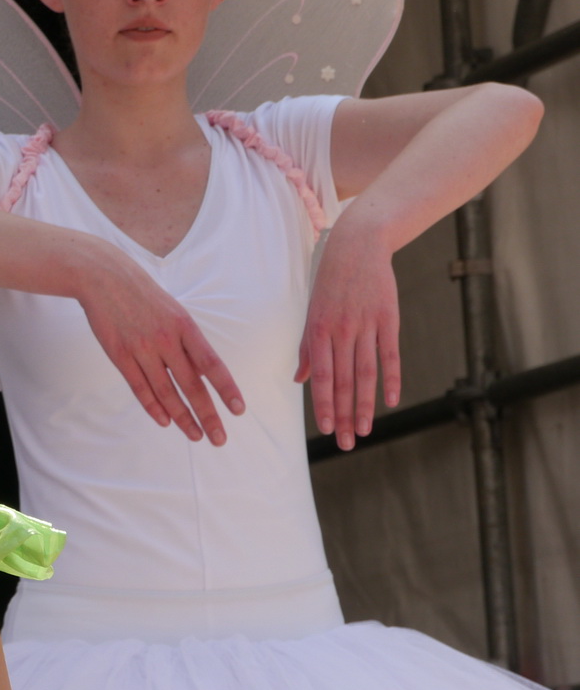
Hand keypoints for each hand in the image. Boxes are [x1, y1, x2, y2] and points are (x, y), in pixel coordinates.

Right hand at [77, 246, 245, 444]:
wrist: (105, 278)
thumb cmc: (144, 295)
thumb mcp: (174, 311)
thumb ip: (187, 341)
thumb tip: (204, 372)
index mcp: (184, 327)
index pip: (211, 364)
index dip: (226, 389)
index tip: (238, 410)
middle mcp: (165, 340)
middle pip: (192, 385)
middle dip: (208, 415)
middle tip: (220, 438)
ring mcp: (141, 349)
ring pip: (166, 392)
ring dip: (183, 418)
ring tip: (196, 436)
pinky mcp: (120, 355)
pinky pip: (140, 388)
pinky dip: (153, 407)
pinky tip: (165, 421)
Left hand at [298, 219, 399, 449]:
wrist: (358, 245)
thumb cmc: (330, 283)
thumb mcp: (311, 312)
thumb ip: (306, 347)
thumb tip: (299, 380)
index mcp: (317, 330)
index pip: (319, 376)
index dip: (323, 404)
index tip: (326, 429)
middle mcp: (341, 330)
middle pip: (342, 381)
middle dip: (343, 414)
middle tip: (346, 443)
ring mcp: (366, 325)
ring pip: (365, 373)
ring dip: (364, 405)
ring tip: (364, 430)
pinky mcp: (388, 319)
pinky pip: (390, 355)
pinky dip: (391, 379)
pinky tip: (390, 402)